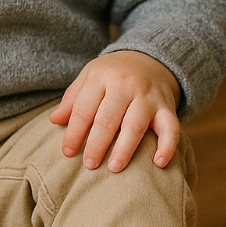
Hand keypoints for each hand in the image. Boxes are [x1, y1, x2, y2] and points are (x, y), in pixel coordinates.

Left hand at [49, 50, 180, 172]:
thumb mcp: (90, 77)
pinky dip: (167, 146)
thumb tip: (54, 120)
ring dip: (125, 148)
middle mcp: (125, 85)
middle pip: (108, 118)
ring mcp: (148, 96)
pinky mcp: (167, 107)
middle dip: (97, 143)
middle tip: (89, 165)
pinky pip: (171, 127)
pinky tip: (158, 163)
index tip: (67, 152)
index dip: (74, 132)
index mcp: (101, 77)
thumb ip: (72, 98)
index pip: (84, 107)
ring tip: (114, 168)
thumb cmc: (112, 74)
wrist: (150, 58)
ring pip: (136, 124)